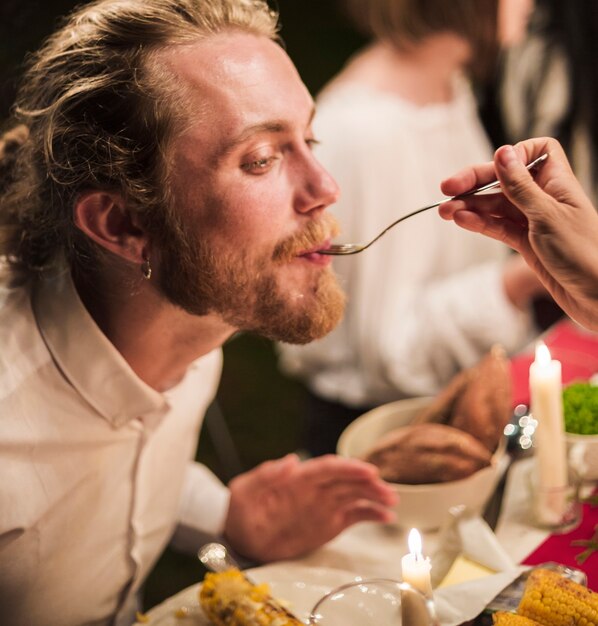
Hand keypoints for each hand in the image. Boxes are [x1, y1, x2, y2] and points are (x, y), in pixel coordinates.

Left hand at [223, 453, 396, 561]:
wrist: (239, 535)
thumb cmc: (240, 508)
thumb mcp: (245, 490)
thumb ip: (266, 475)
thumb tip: (291, 460)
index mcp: (299, 477)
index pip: (328, 468)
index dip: (349, 468)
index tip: (369, 471)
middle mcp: (316, 488)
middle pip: (347, 480)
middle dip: (369, 483)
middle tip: (388, 491)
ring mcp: (324, 505)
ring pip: (355, 495)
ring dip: (375, 496)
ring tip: (393, 503)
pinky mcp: (329, 522)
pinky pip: (354, 515)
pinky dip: (371, 514)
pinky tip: (386, 517)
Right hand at [439, 137, 597, 329]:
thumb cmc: (585, 254)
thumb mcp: (547, 216)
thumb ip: (521, 187)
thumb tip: (502, 153)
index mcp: (558, 183)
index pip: (536, 151)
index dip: (514, 154)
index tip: (494, 163)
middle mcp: (545, 198)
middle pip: (505, 180)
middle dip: (476, 183)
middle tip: (447, 188)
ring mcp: (534, 222)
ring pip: (496, 206)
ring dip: (470, 206)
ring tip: (445, 211)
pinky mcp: (526, 244)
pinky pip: (498, 228)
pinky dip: (479, 224)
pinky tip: (462, 221)